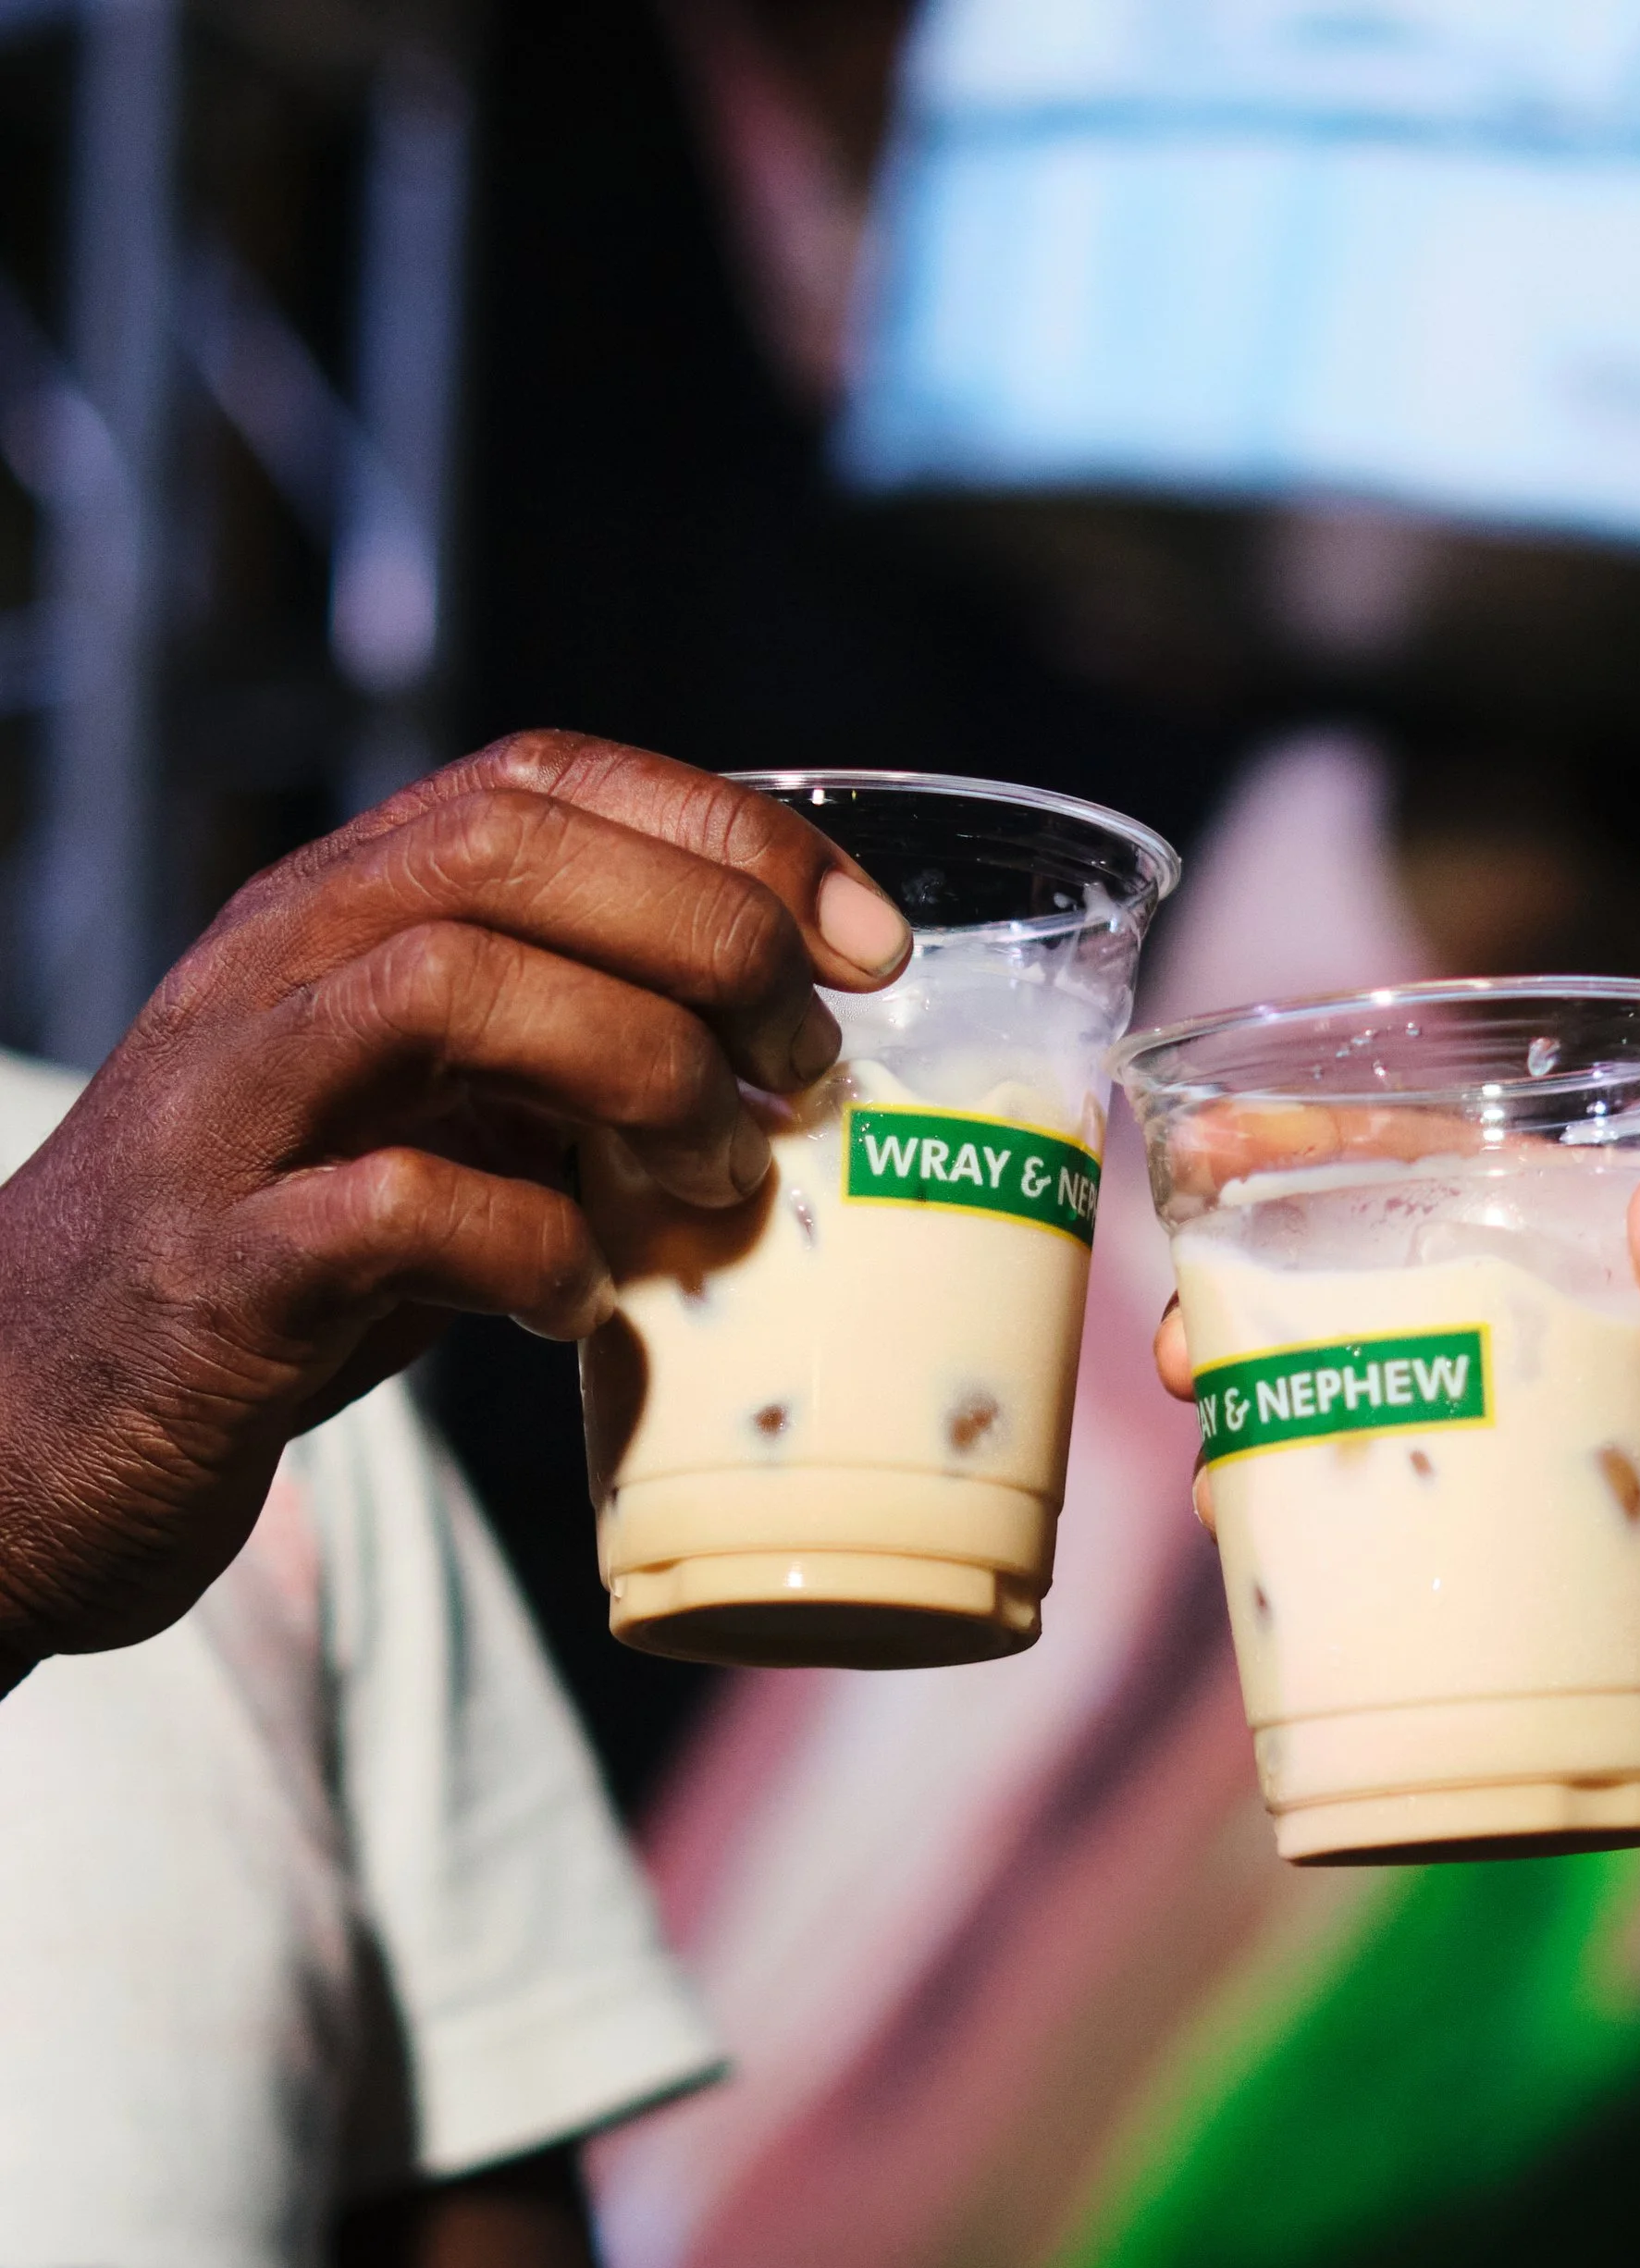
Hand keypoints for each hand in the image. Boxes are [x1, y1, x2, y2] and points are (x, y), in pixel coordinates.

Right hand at [0, 731, 910, 1674]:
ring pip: (448, 985)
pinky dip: (528, 1243)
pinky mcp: (218, 1270)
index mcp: (331, 919)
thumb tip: (770, 1060)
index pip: (541, 778)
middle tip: (804, 1063)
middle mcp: (271, 978)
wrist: (20, 1429)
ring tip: (715, 1172)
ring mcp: (231, 1116)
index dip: (731, 832)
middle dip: (706, 937)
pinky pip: (393, 1208)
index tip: (867, 938)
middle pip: (510, 853)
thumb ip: (551, 1068)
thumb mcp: (417, 1125)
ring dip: (632, 1068)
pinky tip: (577, 1297)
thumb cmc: (262, 1274)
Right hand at [1154, 1164, 1639, 2007]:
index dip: (1401, 1169)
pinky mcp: (1565, 1680)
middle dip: (1301, 1300)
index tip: (1260, 1149)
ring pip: (1421, 1466)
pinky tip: (1263, 1562)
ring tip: (1206, 1421)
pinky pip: (1435, 1618)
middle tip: (1188, 1316)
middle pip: (1446, 1332)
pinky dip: (1339, 1584)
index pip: (1548, 1220)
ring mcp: (1594, 1561)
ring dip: (1298, 1430)